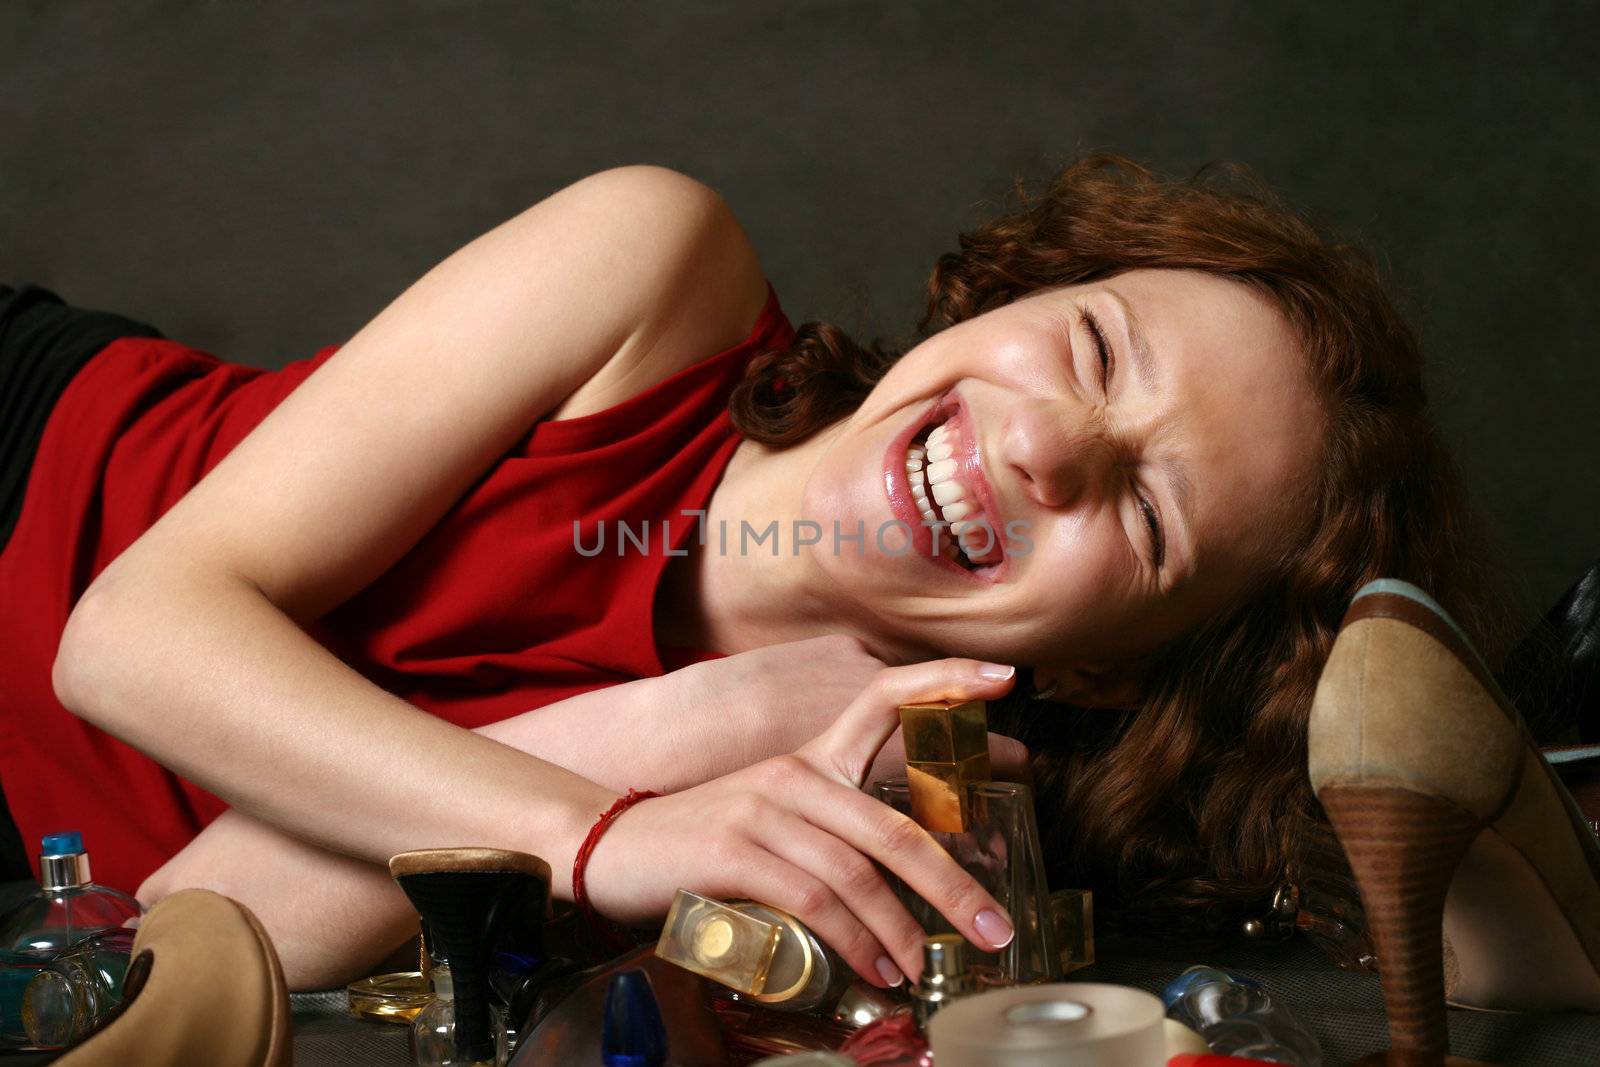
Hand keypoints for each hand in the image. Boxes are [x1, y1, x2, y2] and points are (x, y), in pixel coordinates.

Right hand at [584, 658, 1019, 987]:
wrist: (605, 847)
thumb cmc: (698, 844)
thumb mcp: (770, 820)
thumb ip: (829, 834)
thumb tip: (903, 885)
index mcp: (810, 760)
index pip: (882, 699)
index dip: (944, 680)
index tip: (1004, 679)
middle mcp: (794, 775)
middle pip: (895, 829)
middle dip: (955, 885)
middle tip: (996, 929)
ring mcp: (764, 811)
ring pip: (859, 875)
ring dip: (903, 933)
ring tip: (923, 970)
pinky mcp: (734, 851)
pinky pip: (814, 900)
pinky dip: (853, 941)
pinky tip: (873, 968)